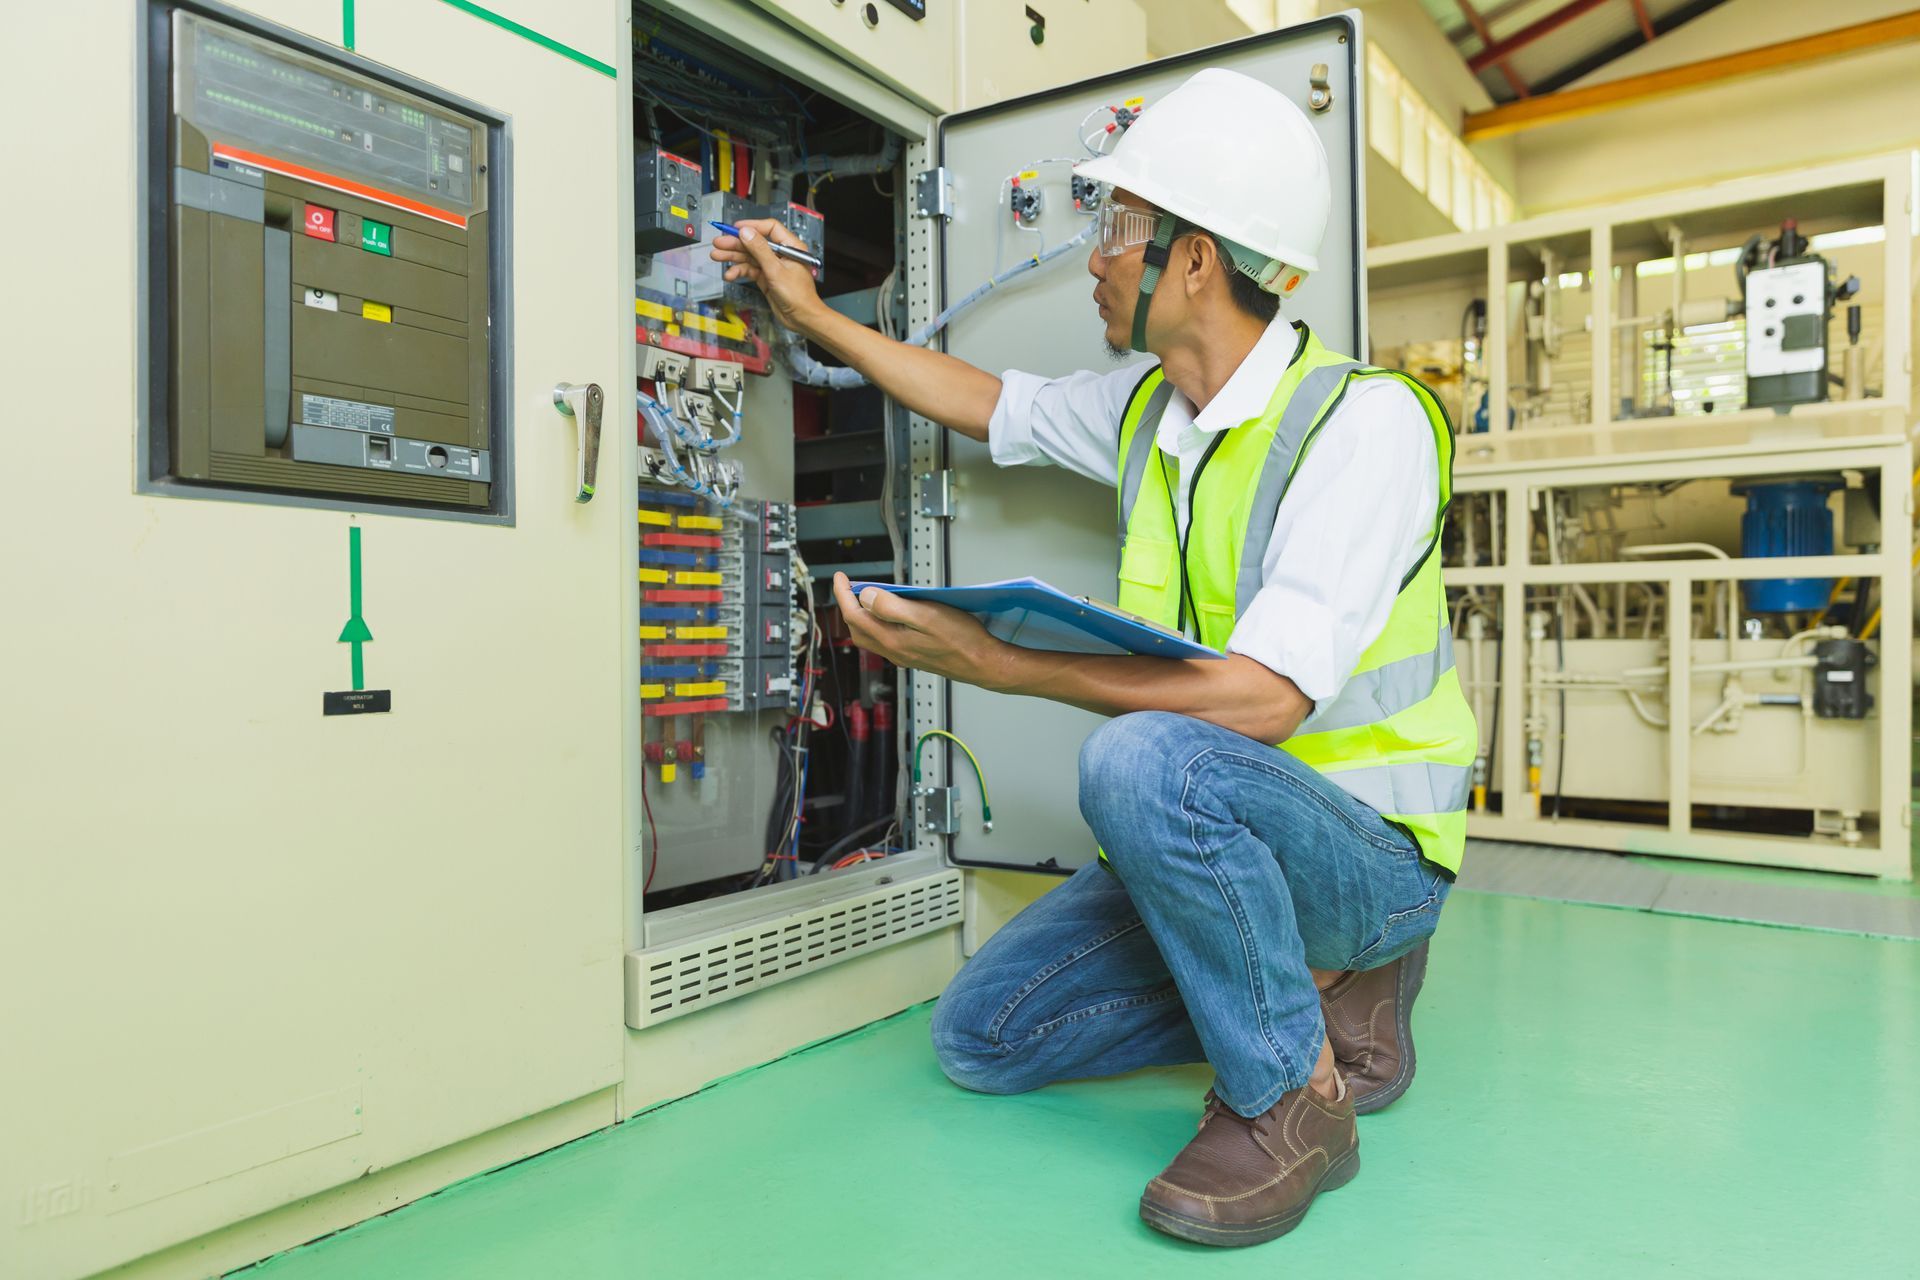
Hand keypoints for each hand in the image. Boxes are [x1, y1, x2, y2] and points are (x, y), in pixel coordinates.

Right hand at [709, 218, 822, 333]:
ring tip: (717, 256)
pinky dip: (739, 272)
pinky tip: (730, 274)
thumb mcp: (776, 270)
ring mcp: (773, 266)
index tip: (735, 228)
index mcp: (790, 247)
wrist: (802, 318)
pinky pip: (750, 270)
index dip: (752, 226)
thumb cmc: (799, 296)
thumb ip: (760, 250)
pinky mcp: (767, 278)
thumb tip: (747, 232)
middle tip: (719, 243)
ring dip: (733, 257)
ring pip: (750, 256)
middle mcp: (781, 254)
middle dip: (736, 243)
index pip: (769, 228)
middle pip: (755, 243)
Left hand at [831, 573, 1005, 686]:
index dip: (843, 594)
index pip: (854, 614)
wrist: (982, 664)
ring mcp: (902, 655)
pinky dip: (877, 625)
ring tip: (866, 597)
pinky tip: (889, 615)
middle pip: (857, 628)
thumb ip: (891, 606)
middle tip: (850, 586)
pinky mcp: (912, 656)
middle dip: (848, 605)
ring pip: (869, 636)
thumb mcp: (926, 615)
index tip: (841, 577)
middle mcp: (893, 650)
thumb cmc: (961, 640)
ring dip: (861, 616)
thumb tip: (866, 597)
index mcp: (892, 639)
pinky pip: (883, 640)